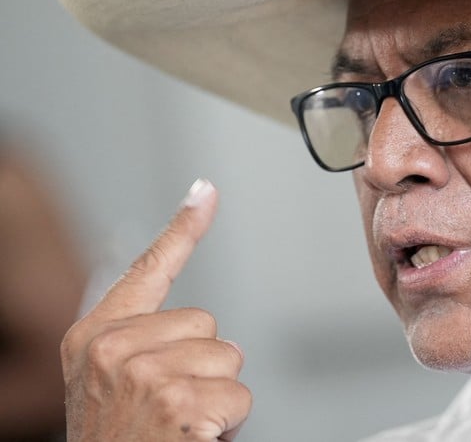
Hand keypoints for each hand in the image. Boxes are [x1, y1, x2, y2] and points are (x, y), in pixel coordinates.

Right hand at [61, 179, 250, 440]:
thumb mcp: (115, 387)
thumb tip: (202, 322)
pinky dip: (227, 424)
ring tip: (178, 427)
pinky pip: (238, 396)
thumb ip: (147, 343)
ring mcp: (143, 375)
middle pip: (209, 327)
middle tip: (170, 410)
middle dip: (203, 370)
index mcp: (94, 338)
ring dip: (216, 398)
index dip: (182, 228)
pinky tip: (192, 440)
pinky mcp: (176, 403)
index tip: (206, 192)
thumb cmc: (120, 441)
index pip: (148, 268)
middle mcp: (112, 350)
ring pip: (228, 360)